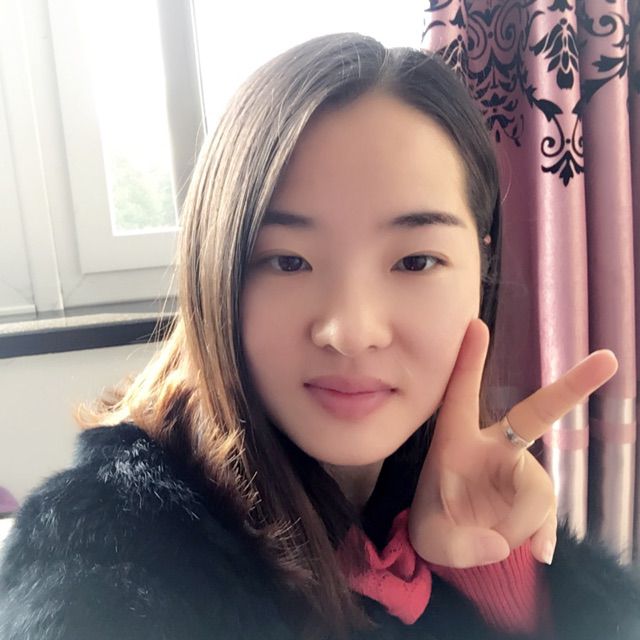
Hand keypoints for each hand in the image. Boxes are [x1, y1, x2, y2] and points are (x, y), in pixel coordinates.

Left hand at [408, 318, 617, 567]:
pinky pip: (548, 510)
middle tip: (608, 359)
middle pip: (535, 416)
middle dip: (570, 386)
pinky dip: (543, 532)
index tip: (477, 323)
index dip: (469, 360)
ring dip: (520, 522)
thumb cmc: (435, 527)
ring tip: (492, 543)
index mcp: (455, 441)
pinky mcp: (534, 494)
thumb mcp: (431, 539)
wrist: (456, 544)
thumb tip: (501, 544)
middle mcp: (492, 446)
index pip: (461, 394)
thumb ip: (459, 546)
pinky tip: (539, 552)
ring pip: (538, 486)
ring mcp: (518, 469)